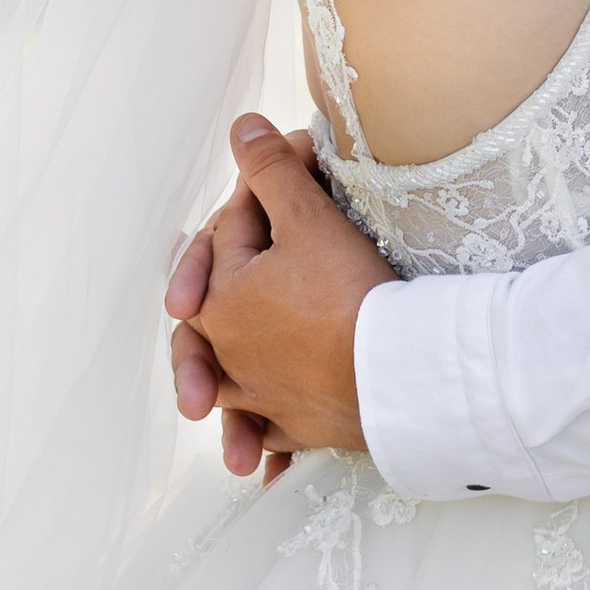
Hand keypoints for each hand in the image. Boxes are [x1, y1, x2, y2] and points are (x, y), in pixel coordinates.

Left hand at [165, 115, 398, 476]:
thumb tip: (243, 127)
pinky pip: (271, 435)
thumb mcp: (306, 218)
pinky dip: (264, 442)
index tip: (298, 168)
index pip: (227, 237)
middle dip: (204, 300)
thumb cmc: (347, 292)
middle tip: (193, 301)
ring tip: (211, 407)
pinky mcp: (298, 429)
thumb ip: (271, 170)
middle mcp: (228, 355)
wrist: (396, 374)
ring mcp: (261, 398)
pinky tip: (262, 463)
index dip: (261, 195)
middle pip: (204, 324)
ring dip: (221, 397)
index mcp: (218, 302)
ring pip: (228, 389)